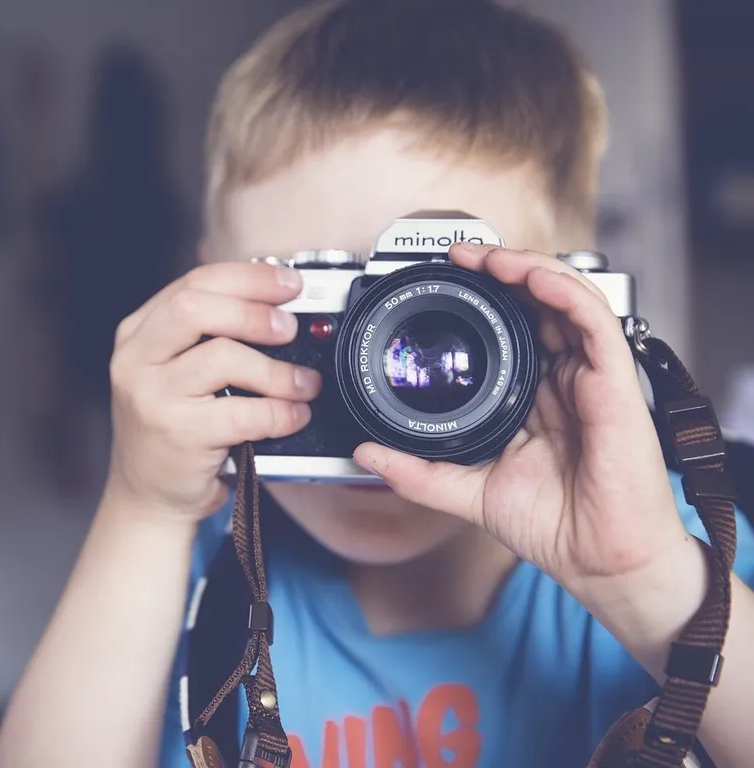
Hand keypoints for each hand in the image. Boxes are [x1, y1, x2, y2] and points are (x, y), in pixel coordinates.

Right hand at [105, 261, 321, 524]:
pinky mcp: (178, 435)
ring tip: (302, 383)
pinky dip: (279, 412)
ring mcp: (153, 398)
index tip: (288, 282)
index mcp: (138, 334)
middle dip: (255, 311)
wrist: (147, 496)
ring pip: (223, 357)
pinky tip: (293, 415)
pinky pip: (242, 412)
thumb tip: (276, 305)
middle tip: (290, 328)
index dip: (247, 277)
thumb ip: (208, 335)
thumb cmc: (172, 429)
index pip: (193, 283)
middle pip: (196, 308)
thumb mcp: (174, 372)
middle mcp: (137, 361)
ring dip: (276, 369)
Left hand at [353, 243, 692, 600]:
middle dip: (500, 269)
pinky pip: (593, 320)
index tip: (444, 281)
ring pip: (566, 298)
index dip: (484, 298)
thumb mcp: (467, 491)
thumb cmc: (553, 526)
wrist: (598, 562)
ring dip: (527, 268)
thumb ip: (417, 472)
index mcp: (535, 395)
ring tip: (486, 257)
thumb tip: (366, 453)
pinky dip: (562, 290)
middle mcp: (564, 378)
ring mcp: (590, 376)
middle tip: (459, 256)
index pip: (513, 328)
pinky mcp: (615, 382)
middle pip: (538, 303)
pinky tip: (530, 277)